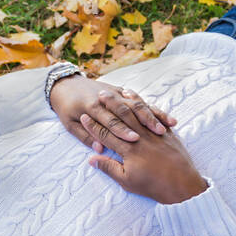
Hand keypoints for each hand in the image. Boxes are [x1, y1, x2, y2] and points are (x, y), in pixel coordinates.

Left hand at [48, 74, 175, 148]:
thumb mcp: (69, 124)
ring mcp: (117, 93)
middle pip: (130, 111)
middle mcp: (109, 99)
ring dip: (154, 117)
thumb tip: (98, 150)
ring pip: (139, 105)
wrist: (66, 85)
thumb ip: (85, 137)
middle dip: (145, 122)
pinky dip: (155, 111)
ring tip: (166, 127)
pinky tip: (169, 120)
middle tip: (158, 134)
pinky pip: (143, 102)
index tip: (134, 140)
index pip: (111, 121)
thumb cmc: (66, 108)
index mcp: (93, 107)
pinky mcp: (123, 92)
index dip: (123, 131)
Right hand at [76, 104, 207, 204]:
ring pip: (136, 112)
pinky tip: (138, 100)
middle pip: (121, 117)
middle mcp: (139, 137)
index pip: (106, 135)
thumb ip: (109, 168)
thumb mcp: (127, 181)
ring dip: (125, 101)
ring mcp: (153, 132)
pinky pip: (153, 113)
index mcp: (128, 150)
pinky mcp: (165, 132)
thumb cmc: (152, 185)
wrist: (182, 184)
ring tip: (116, 92)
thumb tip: (92, 159)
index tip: (84, 117)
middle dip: (109, 105)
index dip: (94, 127)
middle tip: (99, 95)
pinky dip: (144, 105)